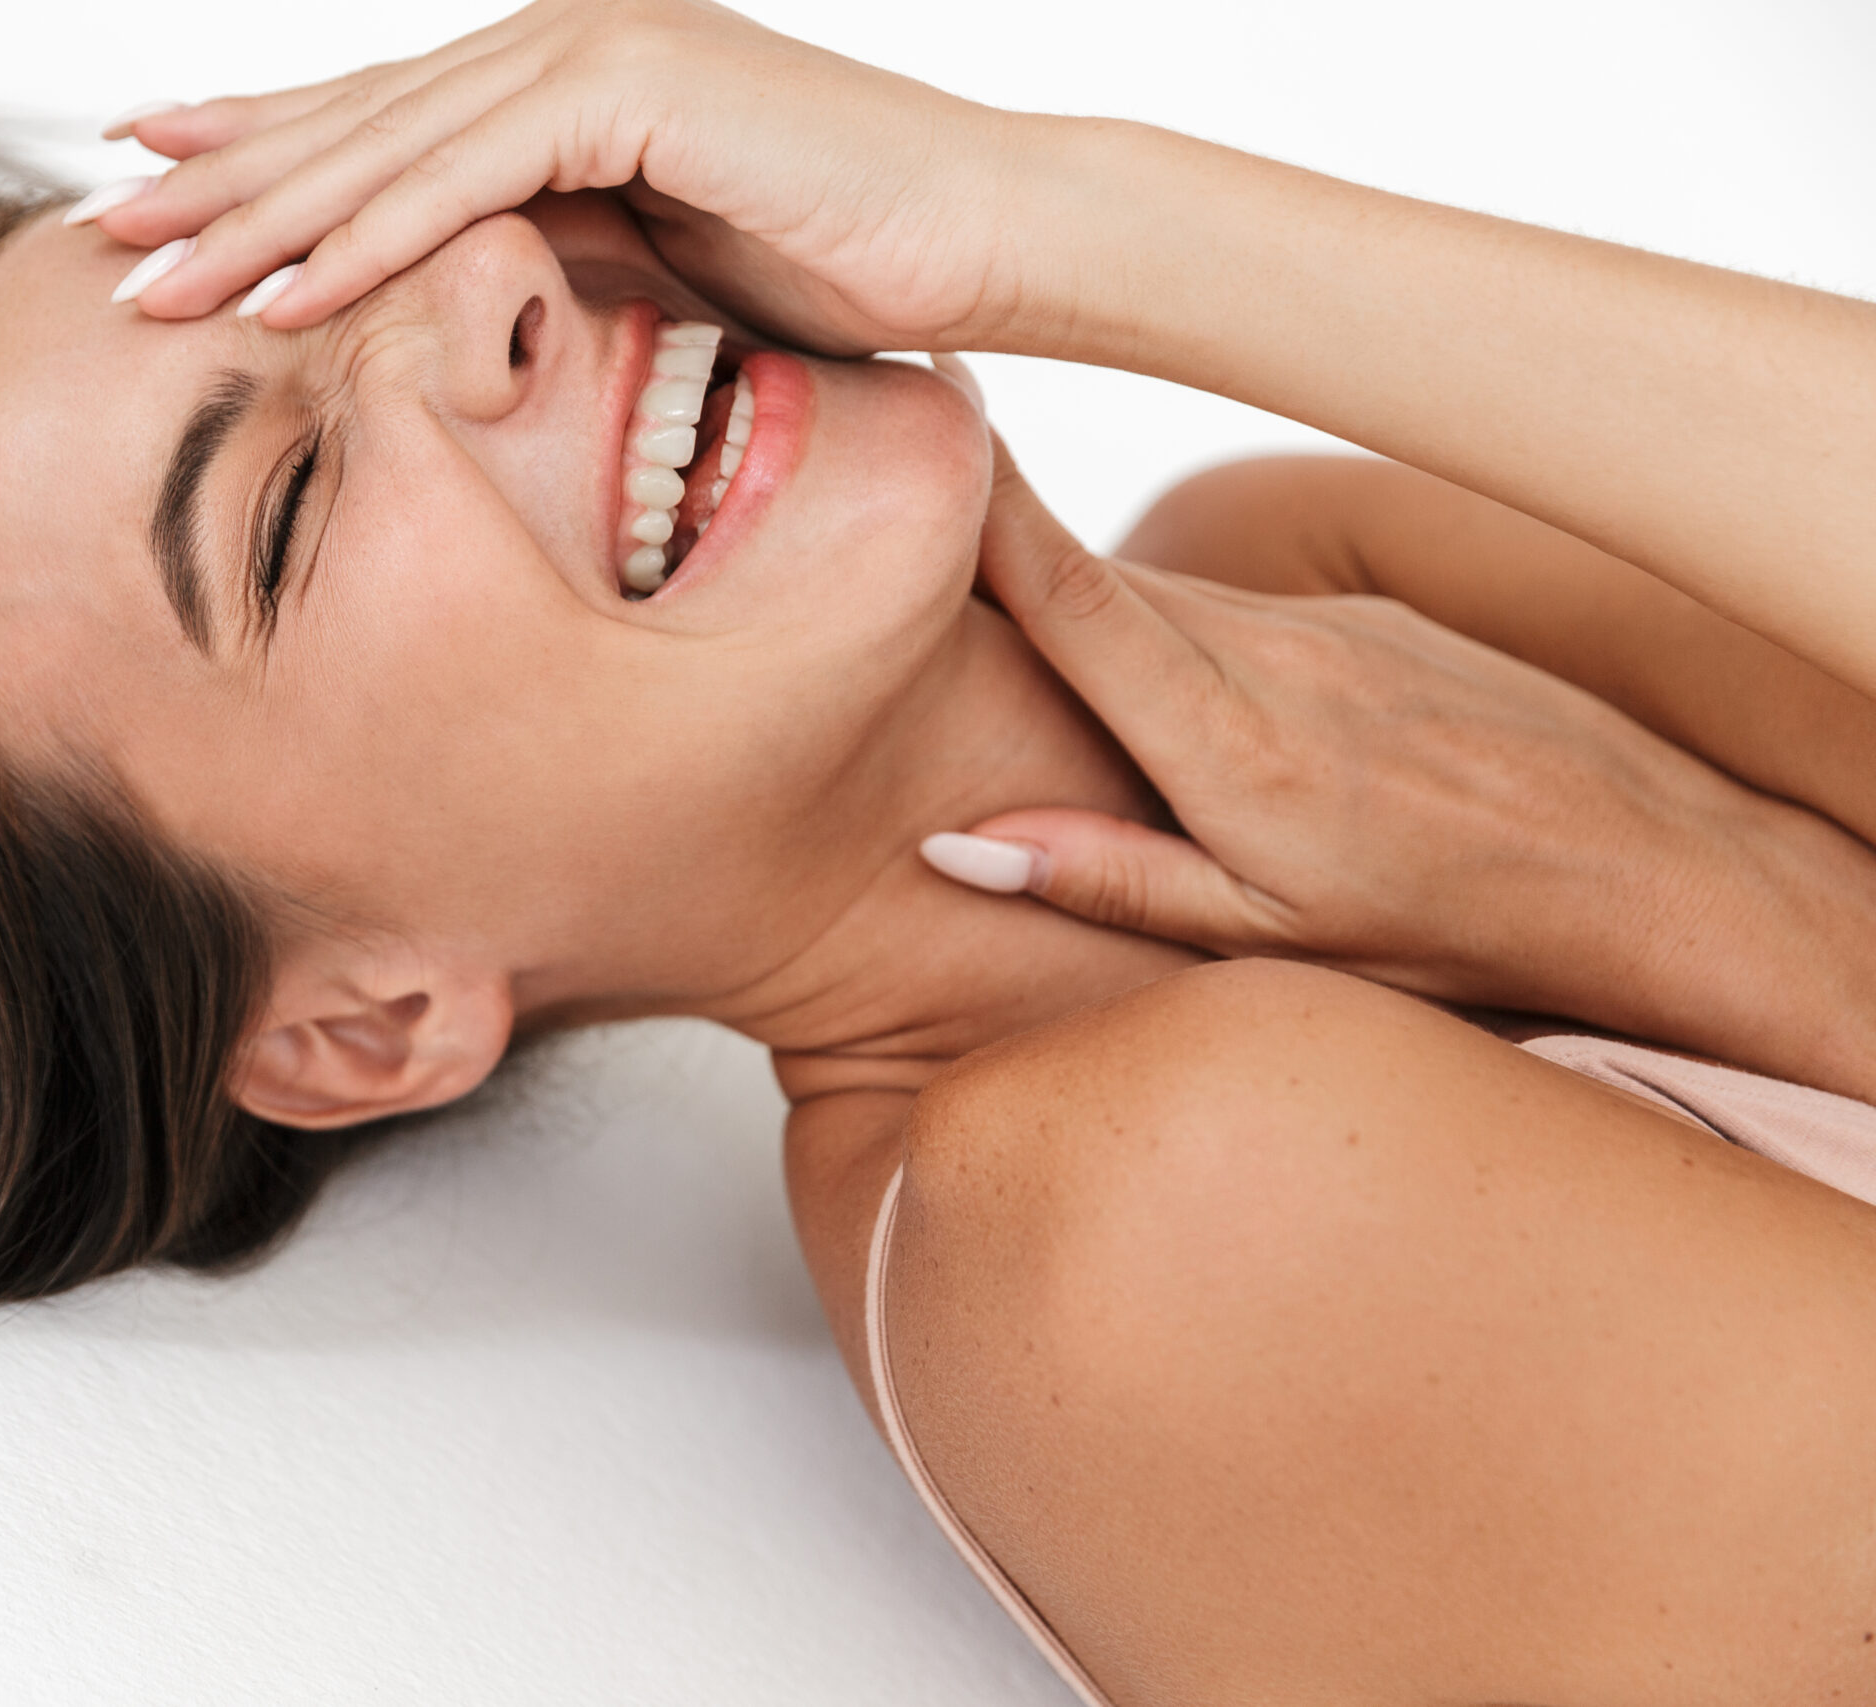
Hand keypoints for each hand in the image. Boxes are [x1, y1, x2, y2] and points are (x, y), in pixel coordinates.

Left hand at [80, 0, 1037, 355]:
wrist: (996, 239)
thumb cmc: (851, 276)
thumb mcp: (667, 273)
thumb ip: (561, 262)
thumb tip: (473, 316)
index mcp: (563, 85)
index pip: (380, 127)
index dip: (257, 156)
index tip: (149, 194)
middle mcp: (560, 46)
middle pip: (354, 123)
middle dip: (216, 184)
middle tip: (98, 233)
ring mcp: (595, 50)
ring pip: (387, 147)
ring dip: (256, 221)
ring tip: (141, 277)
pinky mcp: (634, 85)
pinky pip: (470, 177)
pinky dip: (368, 237)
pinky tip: (274, 292)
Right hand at [929, 438, 1875, 1086]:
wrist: (1640, 863)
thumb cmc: (1450, 922)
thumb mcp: (1263, 935)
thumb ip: (1106, 875)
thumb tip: (960, 839)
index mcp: (1226, 738)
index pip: (1071, 595)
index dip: (984, 510)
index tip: (917, 422)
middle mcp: (1270, 653)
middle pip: (1097, 580)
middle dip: (1006, 561)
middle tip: (912, 552)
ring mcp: (1326, 621)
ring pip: (1168, 594)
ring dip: (1098, 615)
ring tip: (1038, 659)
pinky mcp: (1371, 616)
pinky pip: (1242, 610)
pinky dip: (1190, 639)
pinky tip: (1204, 703)